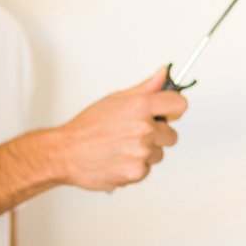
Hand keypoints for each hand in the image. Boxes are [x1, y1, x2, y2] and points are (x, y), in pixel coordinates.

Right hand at [48, 68, 186, 191]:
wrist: (66, 153)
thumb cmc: (87, 127)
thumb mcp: (115, 100)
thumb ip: (145, 88)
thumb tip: (163, 74)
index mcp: (140, 106)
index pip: (179, 105)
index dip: (173, 110)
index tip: (165, 114)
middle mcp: (144, 128)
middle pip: (171, 135)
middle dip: (157, 136)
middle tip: (132, 135)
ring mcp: (141, 152)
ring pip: (159, 154)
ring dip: (145, 153)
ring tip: (122, 148)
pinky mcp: (137, 172)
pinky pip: (147, 169)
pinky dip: (135, 167)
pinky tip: (119, 160)